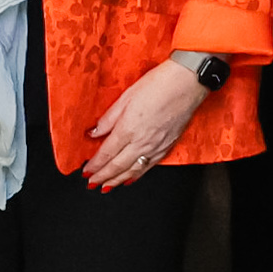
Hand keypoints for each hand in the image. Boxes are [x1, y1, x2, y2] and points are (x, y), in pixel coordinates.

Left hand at [85, 55, 213, 187]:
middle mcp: (141, 142)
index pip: (106, 153)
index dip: (95, 165)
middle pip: (118, 166)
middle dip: (102, 177)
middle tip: (91, 183)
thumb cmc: (157, 85)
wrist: (187, 84)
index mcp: (128, 129)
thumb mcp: (125, 98)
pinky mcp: (167, 146)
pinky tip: (131, 178)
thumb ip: (108, 119)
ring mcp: (156, 146)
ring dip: (118, 180)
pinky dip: (137, 175)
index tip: (86, 172)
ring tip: (107, 187)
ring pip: (133, 170)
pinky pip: (150, 166)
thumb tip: (94, 132)